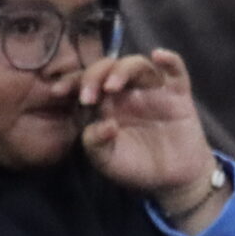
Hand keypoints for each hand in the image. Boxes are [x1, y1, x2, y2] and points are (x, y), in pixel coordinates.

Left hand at [77, 49, 215, 203]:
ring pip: (136, 64)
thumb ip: (96, 143)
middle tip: (87, 97)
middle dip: (93, 76)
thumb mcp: (107, 160)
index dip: (70, 82)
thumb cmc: (134, 166)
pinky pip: (176, 71)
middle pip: (107, 67)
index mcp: (102, 102)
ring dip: (121, 70)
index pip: (83, 82)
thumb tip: (104, 125)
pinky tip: (160, 56)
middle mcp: (125, 90)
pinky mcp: (177, 93)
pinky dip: (170, 60)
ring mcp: (151, 89)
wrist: (172, 179)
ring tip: (112, 87)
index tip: (57, 92)